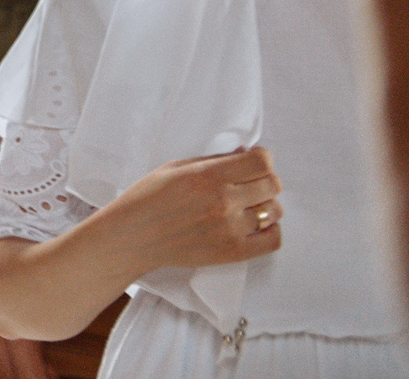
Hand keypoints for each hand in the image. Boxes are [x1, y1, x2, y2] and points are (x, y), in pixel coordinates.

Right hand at [104, 146, 283, 272]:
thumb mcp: (175, 168)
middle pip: (272, 185)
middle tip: (251, 183)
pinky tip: (255, 224)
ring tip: (249, 205)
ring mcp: (230, 228)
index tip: (255, 160)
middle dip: (264, 180)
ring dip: (265, 205)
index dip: (262, 158)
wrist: (134, 236)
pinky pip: (272, 240)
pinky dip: (270, 230)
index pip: (261, 162)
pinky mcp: (233, 252)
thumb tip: (244, 155)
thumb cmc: (148, 198)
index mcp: (207, 175)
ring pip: (274, 211)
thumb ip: (212, 161)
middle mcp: (223, 201)